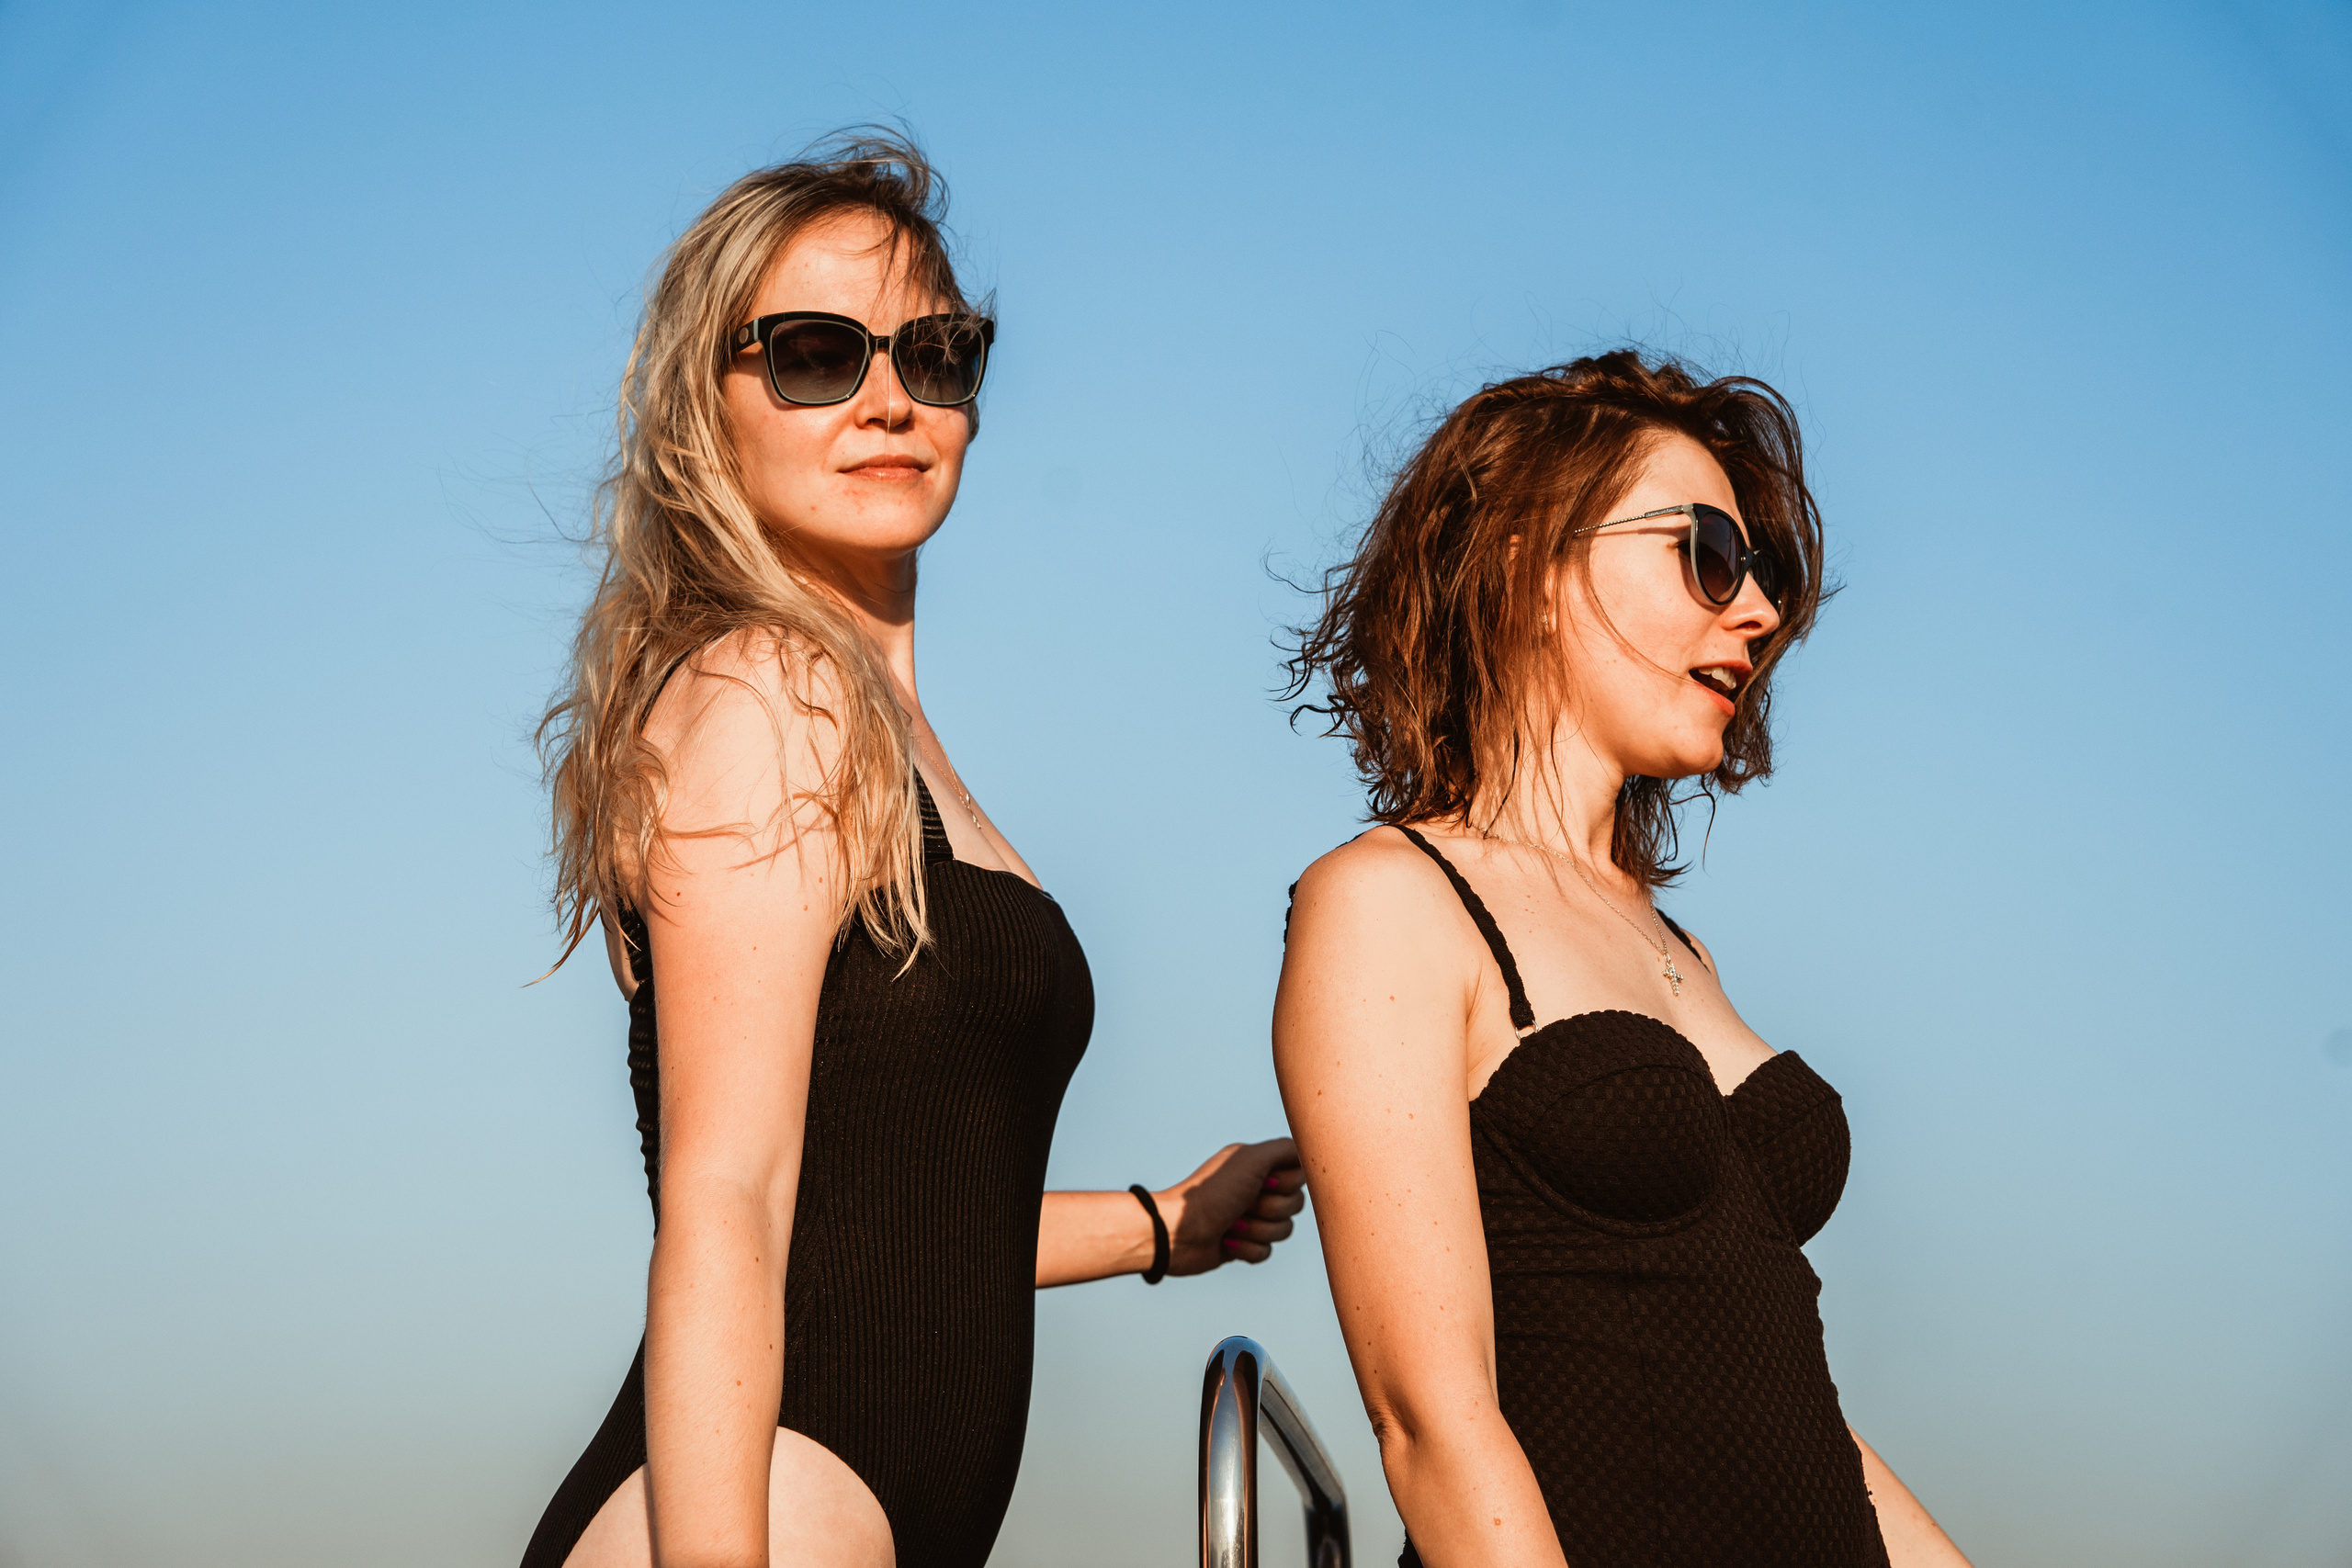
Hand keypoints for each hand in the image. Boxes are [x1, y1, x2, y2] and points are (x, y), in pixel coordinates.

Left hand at [1156, 1139, 1306, 1274]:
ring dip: (1258, 1230)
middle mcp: (1255, 1187)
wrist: (1179, 1232)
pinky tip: (1227, 1242)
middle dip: (1271, 1209)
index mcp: (1257, 1165)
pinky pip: (1267, 1251)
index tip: (1265, 1181)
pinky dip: (1248, 1249)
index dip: (1287, 1183)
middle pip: (1295, 1204)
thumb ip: (1285, 1149)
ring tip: (1233, 1225)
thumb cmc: (1212, 1192)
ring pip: (1284, 1230)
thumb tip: (1308, 1147)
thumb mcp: (1251, 1159)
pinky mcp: (1244, 1244)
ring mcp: (1250, 1217)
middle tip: (1244, 1204)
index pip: (1299, 1174)